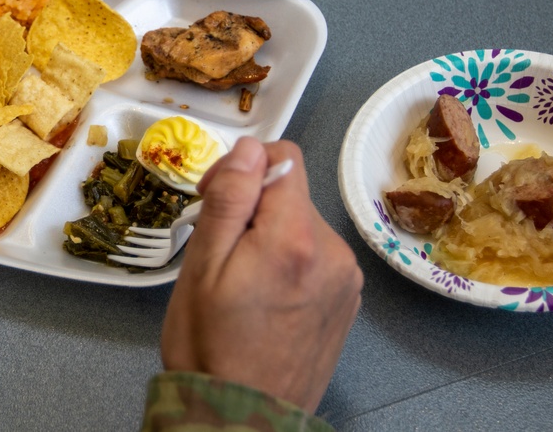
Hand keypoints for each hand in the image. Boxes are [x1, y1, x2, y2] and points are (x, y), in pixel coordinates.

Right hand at [160, 137, 362, 413]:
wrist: (243, 417)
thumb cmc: (211, 344)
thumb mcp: (204, 266)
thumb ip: (232, 199)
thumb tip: (250, 147)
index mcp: (296, 238)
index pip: (284, 158)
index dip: (244, 168)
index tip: (217, 199)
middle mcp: (335, 252)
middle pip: (292, 193)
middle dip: (255, 207)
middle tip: (220, 248)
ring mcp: (346, 278)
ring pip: (303, 224)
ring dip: (272, 235)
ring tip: (242, 279)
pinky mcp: (348, 300)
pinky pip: (317, 255)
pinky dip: (291, 260)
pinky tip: (266, 296)